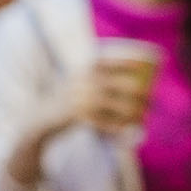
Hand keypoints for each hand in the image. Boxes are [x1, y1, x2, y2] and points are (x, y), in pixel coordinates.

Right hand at [7, 61, 153, 189]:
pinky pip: (103, 122)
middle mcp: (81, 83)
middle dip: (137, 91)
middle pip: (117, 84)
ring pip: (114, 104)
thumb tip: (128, 78)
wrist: (40, 119)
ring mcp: (79, 100)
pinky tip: (127, 129)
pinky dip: (117, 126)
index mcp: (82, 70)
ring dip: (131, 110)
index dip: (127, 61)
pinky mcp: (77, 117)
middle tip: (149, 98)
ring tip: (142, 114)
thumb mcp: (78, 82)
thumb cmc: (67, 100)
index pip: (109, 61)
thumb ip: (97, 77)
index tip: (145, 63)